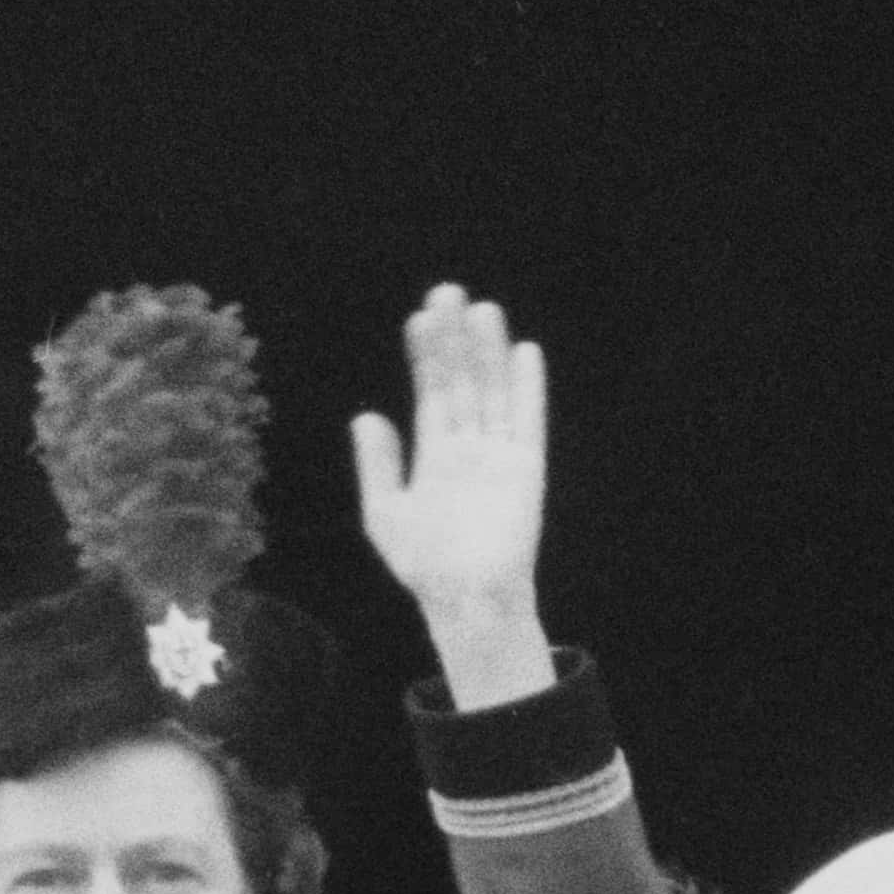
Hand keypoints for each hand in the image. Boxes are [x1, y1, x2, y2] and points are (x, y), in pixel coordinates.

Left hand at [348, 283, 555, 708]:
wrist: (465, 602)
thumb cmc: (425, 566)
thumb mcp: (386, 514)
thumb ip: (377, 465)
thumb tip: (365, 415)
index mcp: (435, 454)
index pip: (431, 392)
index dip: (425, 355)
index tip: (419, 317)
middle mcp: (469, 447)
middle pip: (462, 381)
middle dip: (455, 339)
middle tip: (448, 291)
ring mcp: (499, 455)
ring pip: (493, 392)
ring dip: (489, 352)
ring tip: (482, 309)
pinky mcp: (526, 470)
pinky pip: (528, 421)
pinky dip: (527, 389)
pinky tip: (524, 353)